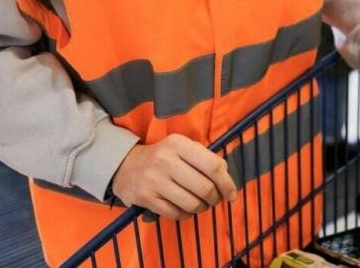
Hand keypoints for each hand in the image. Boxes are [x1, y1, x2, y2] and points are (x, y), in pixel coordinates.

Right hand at [112, 134, 237, 219]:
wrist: (126, 166)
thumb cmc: (164, 156)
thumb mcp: (183, 147)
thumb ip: (206, 159)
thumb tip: (228, 182)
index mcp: (179, 144)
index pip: (213, 166)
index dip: (227, 183)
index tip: (232, 194)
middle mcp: (166, 160)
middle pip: (205, 188)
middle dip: (216, 198)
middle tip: (215, 199)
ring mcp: (154, 180)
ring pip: (192, 204)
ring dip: (202, 208)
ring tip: (202, 204)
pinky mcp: (146, 198)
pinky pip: (176, 214)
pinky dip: (187, 214)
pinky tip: (186, 208)